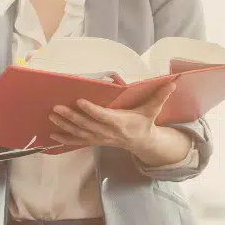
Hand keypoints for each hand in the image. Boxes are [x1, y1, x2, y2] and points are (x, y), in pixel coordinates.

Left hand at [48, 83, 176, 155]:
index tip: (79, 101)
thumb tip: (172, 82)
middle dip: (71, 117)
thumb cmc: (144, 122)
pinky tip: (51, 135)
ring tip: (51, 116)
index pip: (103, 116)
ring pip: (79, 133)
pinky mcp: (94, 141)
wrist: (141, 143)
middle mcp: (107, 132)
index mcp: (120, 122)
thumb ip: (160, 96)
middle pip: (87, 125)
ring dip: (64, 125)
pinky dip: (64, 139)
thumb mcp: (153, 110)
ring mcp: (99, 138)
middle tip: (57, 107)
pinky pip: (78, 142)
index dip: (91, 110)